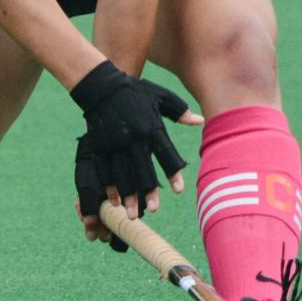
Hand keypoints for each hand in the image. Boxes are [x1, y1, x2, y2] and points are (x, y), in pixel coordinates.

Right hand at [69, 64, 201, 244]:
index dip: (173, 173)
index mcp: (152, 127)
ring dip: (127, 196)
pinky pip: (104, 170)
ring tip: (131, 214)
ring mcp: (115, 143)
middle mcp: (134, 138)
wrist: (101, 86)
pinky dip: (109, 186)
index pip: (166, 154)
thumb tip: (201, 121)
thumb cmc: (135, 91)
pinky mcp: (100, 145)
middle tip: (153, 211)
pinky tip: (114, 200)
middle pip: (142, 170)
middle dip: (147, 192)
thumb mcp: (160, 96)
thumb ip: (180, 111)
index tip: (178, 190)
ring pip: (122, 175)